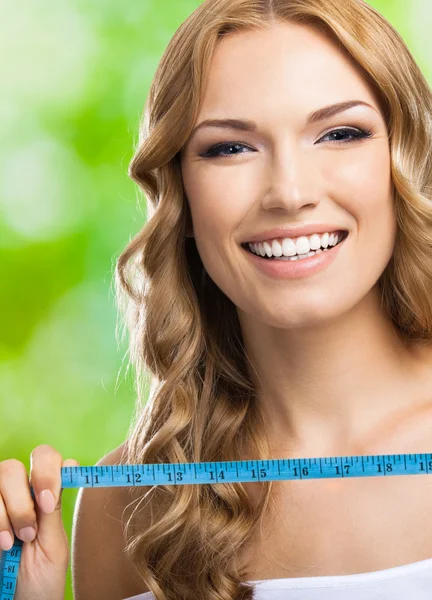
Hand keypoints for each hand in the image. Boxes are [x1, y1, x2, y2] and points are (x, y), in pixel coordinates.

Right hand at [0, 445, 78, 599]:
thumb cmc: (41, 579)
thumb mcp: (52, 544)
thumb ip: (53, 509)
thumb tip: (67, 466)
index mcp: (44, 493)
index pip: (46, 458)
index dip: (48, 470)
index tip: (49, 502)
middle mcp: (18, 492)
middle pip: (14, 466)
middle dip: (23, 495)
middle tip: (31, 528)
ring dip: (10, 512)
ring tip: (17, 542)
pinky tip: (3, 543)